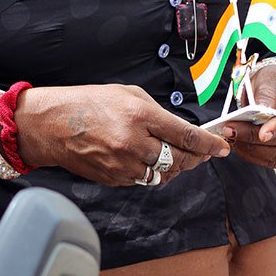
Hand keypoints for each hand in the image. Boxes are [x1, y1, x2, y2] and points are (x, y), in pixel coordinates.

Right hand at [7, 83, 229, 185]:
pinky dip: (152, 172)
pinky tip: (149, 161)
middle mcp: (134, 142)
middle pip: (180, 159)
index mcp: (140, 115)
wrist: (53, 124)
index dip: (209, 144)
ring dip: (176, 168)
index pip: (186, 135)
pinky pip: (144, 180)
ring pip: (164, 175)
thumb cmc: (90, 103)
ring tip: (178, 157)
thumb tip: (182, 130)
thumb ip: (157, 113)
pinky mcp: (114, 178)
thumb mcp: (128, 94)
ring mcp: (123, 164)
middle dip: (196, 158)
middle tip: (203, 153)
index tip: (222, 148)